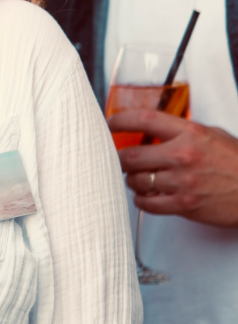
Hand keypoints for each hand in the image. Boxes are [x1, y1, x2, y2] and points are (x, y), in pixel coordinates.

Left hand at [112, 110, 237, 226]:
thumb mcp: (213, 135)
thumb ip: (183, 130)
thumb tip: (155, 128)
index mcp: (190, 133)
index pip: (143, 119)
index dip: (120, 120)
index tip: (110, 124)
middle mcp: (183, 156)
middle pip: (130, 155)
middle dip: (119, 157)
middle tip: (119, 157)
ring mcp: (182, 182)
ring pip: (135, 180)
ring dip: (132, 179)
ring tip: (138, 177)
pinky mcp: (184, 205)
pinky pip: (147, 203)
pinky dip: (142, 199)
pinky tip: (147, 195)